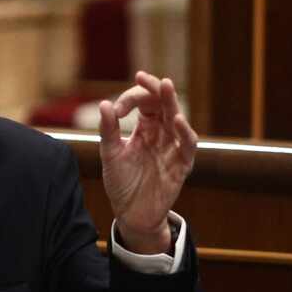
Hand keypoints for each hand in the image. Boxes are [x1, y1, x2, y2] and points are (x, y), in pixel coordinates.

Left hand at [98, 71, 197, 254]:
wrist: (131, 214)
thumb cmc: (122, 183)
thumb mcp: (110, 155)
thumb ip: (108, 131)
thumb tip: (104, 104)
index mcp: (145, 128)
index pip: (144, 102)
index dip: (132, 98)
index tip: (117, 110)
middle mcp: (162, 133)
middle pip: (164, 104)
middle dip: (156, 89)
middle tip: (146, 78)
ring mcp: (173, 147)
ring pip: (177, 118)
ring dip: (172, 102)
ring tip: (165, 86)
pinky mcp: (182, 164)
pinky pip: (188, 145)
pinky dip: (184, 132)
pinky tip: (176, 120)